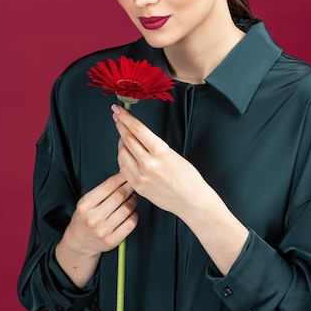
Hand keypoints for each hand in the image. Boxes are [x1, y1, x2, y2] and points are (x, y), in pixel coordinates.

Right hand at [56, 173, 137, 286]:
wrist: (79, 243)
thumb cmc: (85, 218)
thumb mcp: (86, 202)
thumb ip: (103, 190)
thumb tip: (123, 175)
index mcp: (85, 205)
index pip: (108, 186)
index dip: (121, 177)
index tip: (128, 174)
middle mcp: (93, 218)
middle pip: (120, 196)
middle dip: (129, 187)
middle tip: (133, 185)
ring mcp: (103, 231)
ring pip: (127, 209)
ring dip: (133, 201)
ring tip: (132, 199)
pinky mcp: (112, 241)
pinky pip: (131, 223)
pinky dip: (134, 215)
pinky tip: (131, 212)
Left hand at [112, 105, 206, 219]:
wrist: (192, 201)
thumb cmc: (188, 177)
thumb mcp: (173, 154)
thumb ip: (154, 145)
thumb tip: (137, 134)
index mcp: (161, 151)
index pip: (137, 129)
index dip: (125, 117)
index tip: (118, 109)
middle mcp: (149, 164)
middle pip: (127, 139)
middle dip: (120, 126)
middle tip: (117, 118)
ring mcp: (141, 177)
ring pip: (122, 153)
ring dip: (121, 142)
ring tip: (125, 138)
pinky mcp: (138, 187)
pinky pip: (123, 168)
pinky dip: (122, 158)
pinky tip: (126, 155)